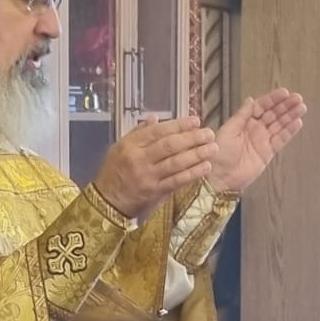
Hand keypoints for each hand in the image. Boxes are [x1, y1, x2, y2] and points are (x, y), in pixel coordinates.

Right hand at [94, 116, 216, 220]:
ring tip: (213, 148)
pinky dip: (192, 173)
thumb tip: (155, 118)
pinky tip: (205, 167)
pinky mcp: (155, 192)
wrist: (106, 202)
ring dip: (196, 155)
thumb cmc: (113, 172)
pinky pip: (176, 181)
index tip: (196, 121)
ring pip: (175, 163)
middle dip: (192, 138)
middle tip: (209, 133)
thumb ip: (138, 133)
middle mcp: (139, 159)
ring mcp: (148, 176)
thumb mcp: (119, 148)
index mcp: (131, 145)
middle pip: (169, 146)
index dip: (178, 125)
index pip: (158, 132)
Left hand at [211, 88, 305, 194]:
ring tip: (301, 107)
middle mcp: (254, 129)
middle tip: (297, 98)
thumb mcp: (229, 129)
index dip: (273, 99)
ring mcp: (262, 140)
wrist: (220, 176)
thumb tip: (251, 100)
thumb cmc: (218, 154)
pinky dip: (289, 131)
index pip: (261, 106)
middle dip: (286, 106)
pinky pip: (281, 139)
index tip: (284, 93)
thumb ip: (242, 115)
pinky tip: (297, 123)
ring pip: (280, 125)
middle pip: (273, 114)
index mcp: (244, 121)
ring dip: (291, 116)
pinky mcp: (268, 152)